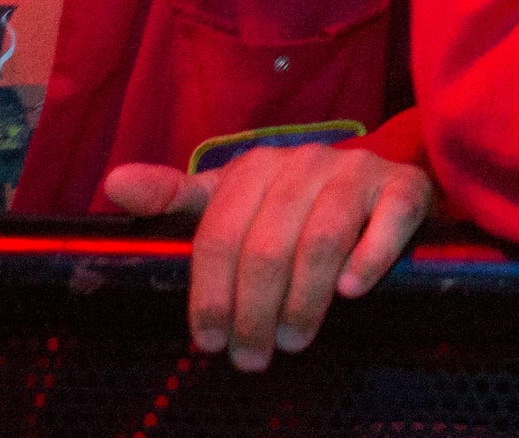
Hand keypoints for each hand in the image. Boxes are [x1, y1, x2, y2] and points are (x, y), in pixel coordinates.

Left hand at [102, 145, 432, 371]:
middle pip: (267, 246)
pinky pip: (389, 220)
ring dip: (305, 300)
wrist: (379, 184)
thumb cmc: (293, 205)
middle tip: (253, 357)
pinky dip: (369, 258)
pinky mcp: (405, 186)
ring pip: (322, 239)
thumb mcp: (232, 200)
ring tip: (295, 340)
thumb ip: (174, 198)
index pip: (219, 234)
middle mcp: (305, 162)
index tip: (209, 342)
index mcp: (255, 167)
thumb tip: (113, 183)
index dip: (211, 295)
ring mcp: (357, 172)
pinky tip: (352, 292)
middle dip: (255, 311)